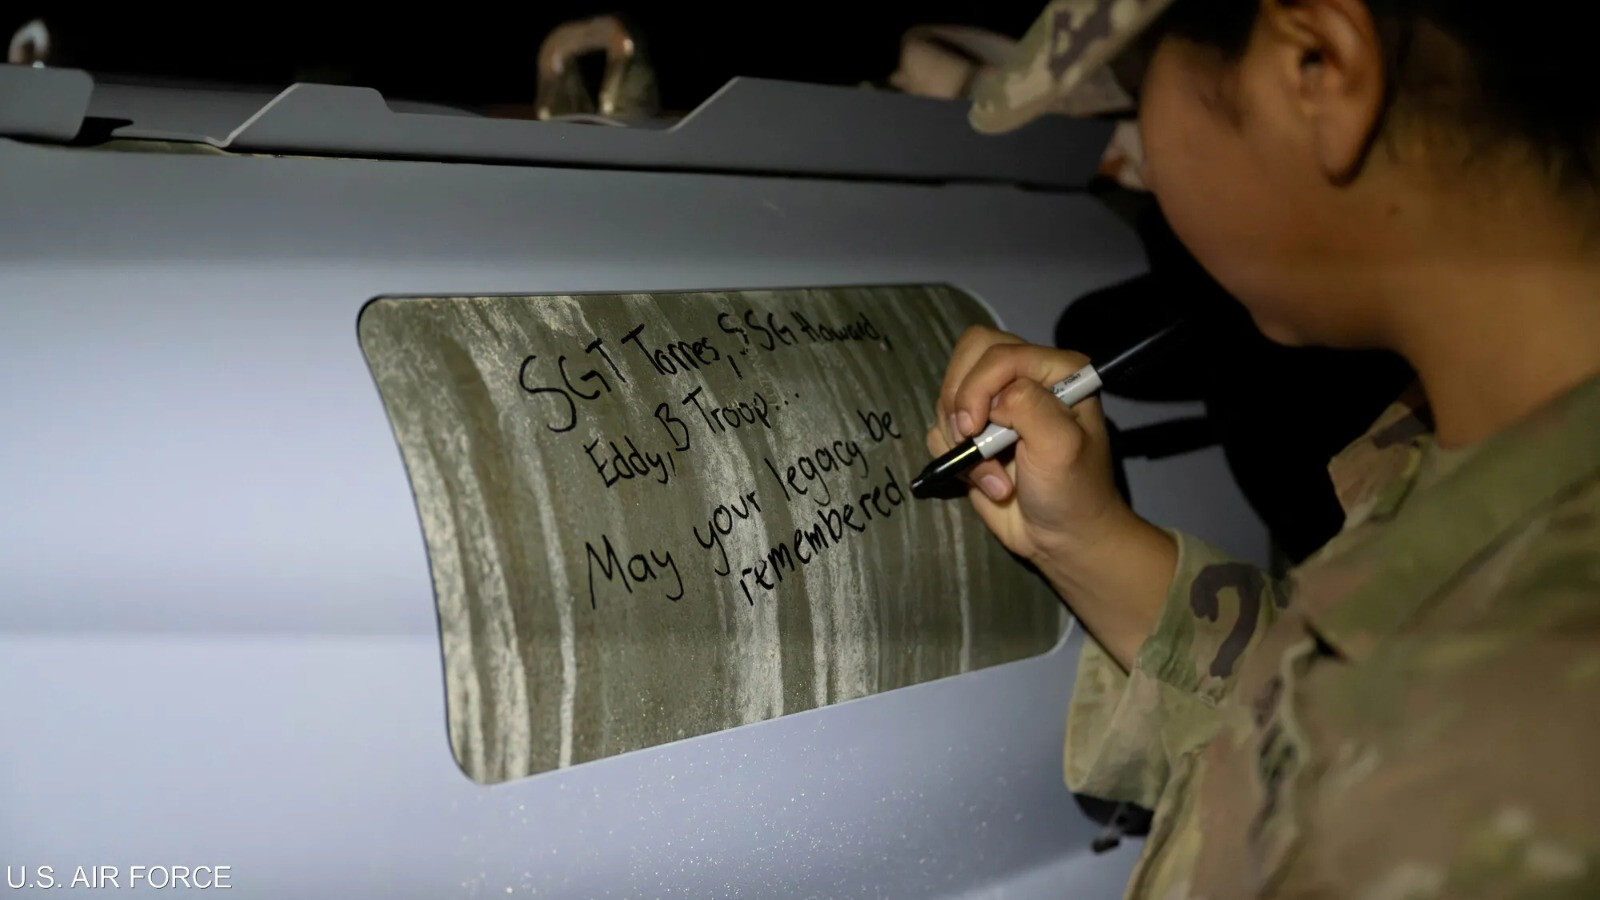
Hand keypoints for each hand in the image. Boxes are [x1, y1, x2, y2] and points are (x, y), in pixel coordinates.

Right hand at [927, 326, 1135, 566]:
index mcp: (1054, 370)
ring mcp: (996, 407)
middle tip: (971, 438)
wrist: (1062, 539)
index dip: (978, 387)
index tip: (975, 429)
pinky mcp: (974, 437)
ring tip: (992, 474)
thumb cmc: (1072, 490)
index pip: (997, 352)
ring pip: (948, 396)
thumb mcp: (1061, 444)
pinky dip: (954, 458)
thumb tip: (990, 402)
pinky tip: (986, 481)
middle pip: (967, 357)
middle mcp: (1024, 379)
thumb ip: (1028, 405)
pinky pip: (940, 430)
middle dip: (960, 401)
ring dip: (961, 440)